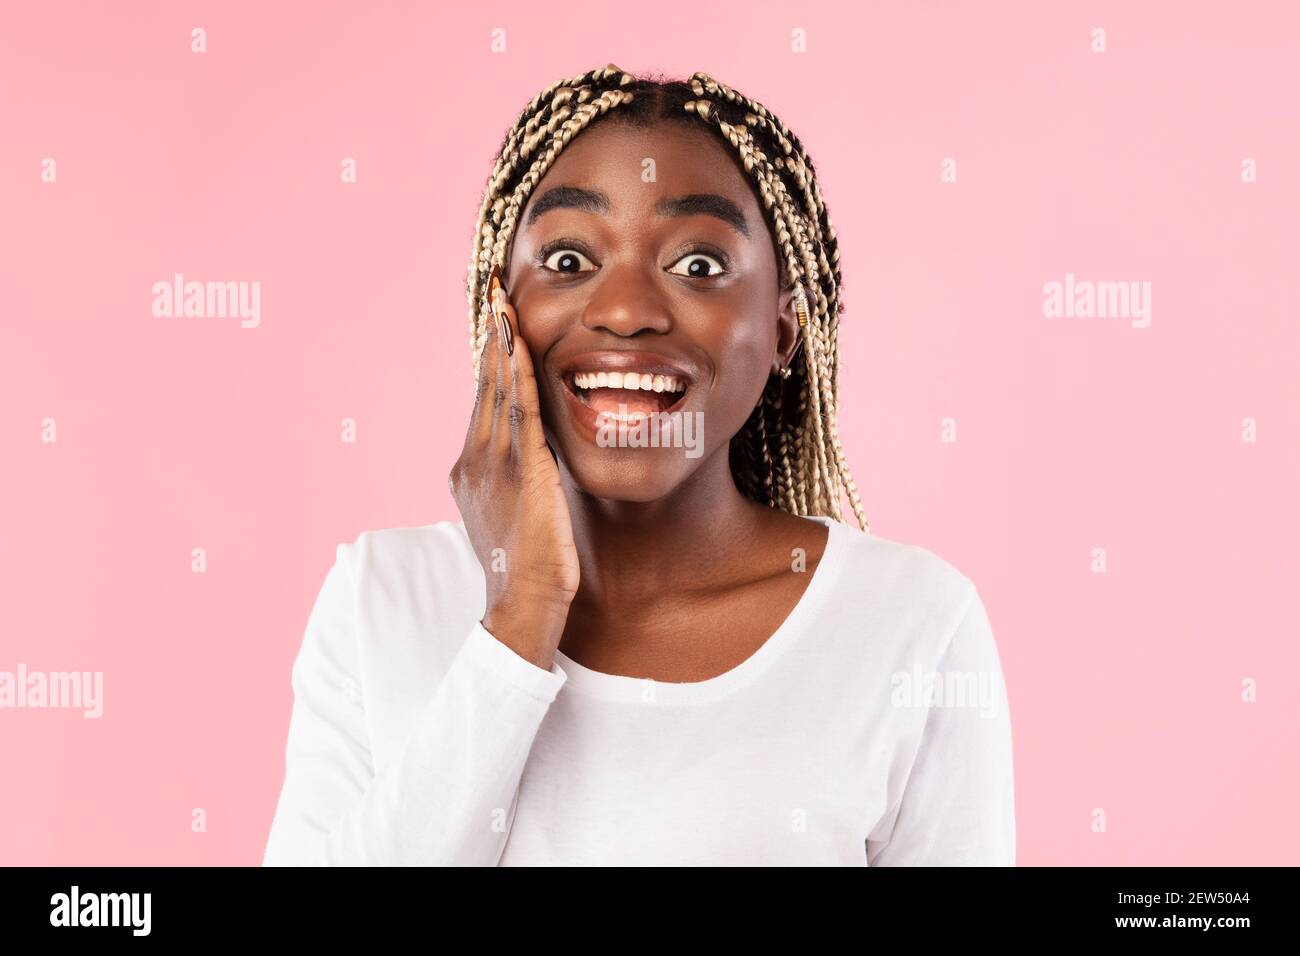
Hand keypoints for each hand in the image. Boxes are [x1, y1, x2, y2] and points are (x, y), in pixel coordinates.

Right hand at [449, 267, 578, 668]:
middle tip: (493, 292)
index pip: (482, 401)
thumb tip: (531, 458)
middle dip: (491, 339)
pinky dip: (518, 373)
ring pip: (498, 391)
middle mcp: (474, 459)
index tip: (496, 322)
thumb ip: (516, 479)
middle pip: (484, 386)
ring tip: (502, 302)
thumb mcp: (511, 513)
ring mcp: (494, 464)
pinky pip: (519, 410)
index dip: (490, 360)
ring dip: (502, 344)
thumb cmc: (525, 566)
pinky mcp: (521, 471)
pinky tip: (520, 343)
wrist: (523, 603)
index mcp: (471, 468)